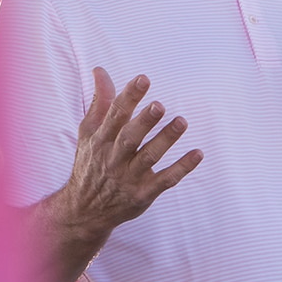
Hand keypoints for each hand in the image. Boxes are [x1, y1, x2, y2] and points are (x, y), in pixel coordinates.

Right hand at [62, 68, 202, 238]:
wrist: (83, 212)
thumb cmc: (90, 163)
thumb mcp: (89, 133)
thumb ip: (100, 101)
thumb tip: (100, 70)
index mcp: (101, 140)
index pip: (115, 116)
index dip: (129, 96)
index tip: (143, 78)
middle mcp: (114, 159)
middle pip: (130, 138)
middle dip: (144, 122)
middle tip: (159, 105)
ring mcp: (129, 178)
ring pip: (149, 157)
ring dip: (166, 140)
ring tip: (182, 121)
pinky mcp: (143, 194)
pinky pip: (165, 180)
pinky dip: (182, 168)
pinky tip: (198, 153)